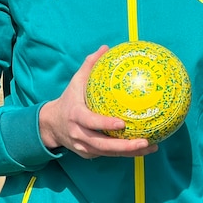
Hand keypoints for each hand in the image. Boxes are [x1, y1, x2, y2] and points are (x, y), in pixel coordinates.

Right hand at [39, 46, 157, 158]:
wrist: (51, 125)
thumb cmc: (69, 99)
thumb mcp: (76, 81)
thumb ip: (90, 65)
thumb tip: (106, 47)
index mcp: (76, 116)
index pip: (91, 122)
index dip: (105, 125)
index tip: (122, 124)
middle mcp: (79, 134)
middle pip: (102, 145)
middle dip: (124, 146)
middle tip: (145, 141)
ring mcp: (83, 147)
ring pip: (108, 153)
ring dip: (130, 152)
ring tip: (152, 146)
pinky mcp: (88, 154)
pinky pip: (108, 155)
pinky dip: (125, 153)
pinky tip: (144, 148)